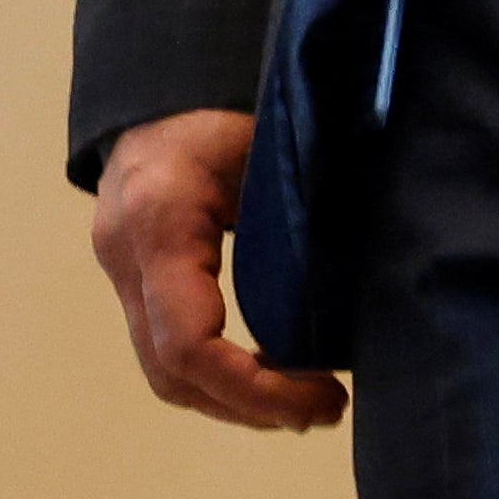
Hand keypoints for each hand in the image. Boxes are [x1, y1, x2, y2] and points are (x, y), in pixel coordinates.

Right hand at [91, 109, 341, 432]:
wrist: (167, 87)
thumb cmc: (232, 106)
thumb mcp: (276, 146)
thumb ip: (309, 213)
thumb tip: (379, 279)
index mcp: (161, 223)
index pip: (189, 341)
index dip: (254, 387)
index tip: (321, 397)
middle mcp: (126, 256)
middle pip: (170, 371)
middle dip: (248, 406)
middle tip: (325, 412)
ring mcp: (120, 271)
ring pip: (161, 370)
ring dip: (231, 401)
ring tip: (304, 409)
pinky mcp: (132, 278)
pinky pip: (165, 346)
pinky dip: (216, 375)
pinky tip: (271, 379)